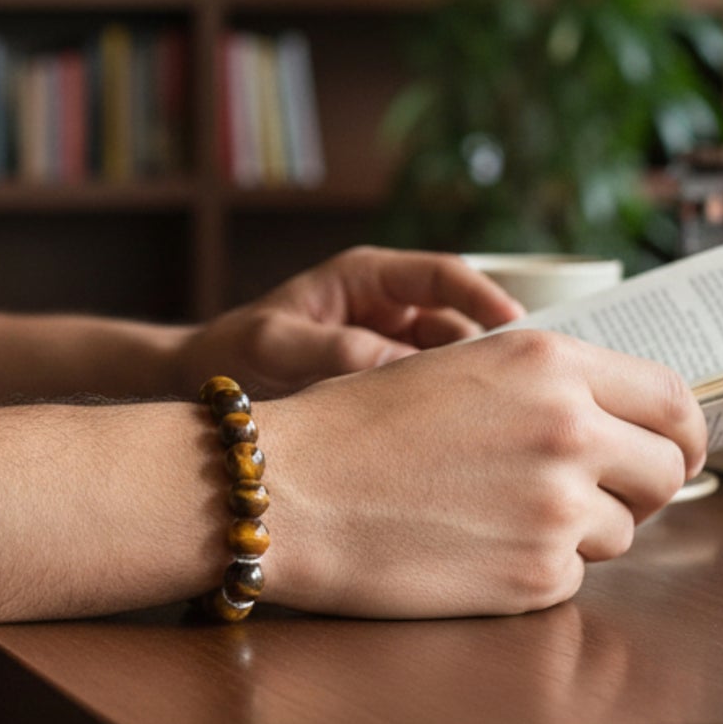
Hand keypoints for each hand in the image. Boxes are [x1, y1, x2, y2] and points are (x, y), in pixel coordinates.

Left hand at [175, 246, 525, 397]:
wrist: (203, 390)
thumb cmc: (230, 353)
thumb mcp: (273, 346)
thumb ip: (333, 351)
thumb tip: (397, 368)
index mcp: (367, 278)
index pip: (444, 276)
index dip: (486, 297)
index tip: (517, 330)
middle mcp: (387, 308)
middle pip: (459, 324)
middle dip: (488, 354)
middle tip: (519, 392)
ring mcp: (390, 348)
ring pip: (450, 366)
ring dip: (468, 392)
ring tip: (493, 426)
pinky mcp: (386, 389)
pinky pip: (428, 397)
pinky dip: (444, 417)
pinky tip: (458, 446)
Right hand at [261, 329, 706, 618]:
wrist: (287, 492)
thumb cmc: (353, 427)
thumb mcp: (459, 368)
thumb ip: (546, 386)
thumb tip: (618, 423)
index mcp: (550, 362)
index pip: (673, 399)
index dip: (681, 432)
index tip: (670, 450)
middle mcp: (569, 428)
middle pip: (666, 471)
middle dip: (639, 487)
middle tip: (595, 496)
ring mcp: (558, 507)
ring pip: (620, 530)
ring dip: (577, 530)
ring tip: (494, 516)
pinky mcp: (535, 575)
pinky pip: (571, 576)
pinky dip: (534, 569)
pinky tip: (471, 549)